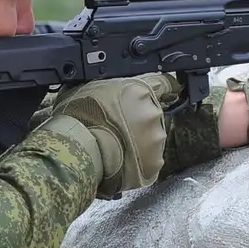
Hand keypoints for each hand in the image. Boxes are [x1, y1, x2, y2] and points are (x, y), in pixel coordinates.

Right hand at [39, 73, 177, 197]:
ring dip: (137, 141)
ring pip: (150, 138)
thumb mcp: (89, 87)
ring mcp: (155, 139)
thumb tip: (109, 87)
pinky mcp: (153, 163)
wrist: (78, 150)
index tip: (170, 91)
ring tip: (113, 146)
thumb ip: (109, 86)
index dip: (166, 88)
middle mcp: (152, 113)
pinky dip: (137, 161)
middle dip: (137, 120)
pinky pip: (148, 160)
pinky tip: (119, 160)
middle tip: (116, 127)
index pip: (165, 84)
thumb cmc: (79, 118)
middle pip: (151, 114)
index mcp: (140, 90)